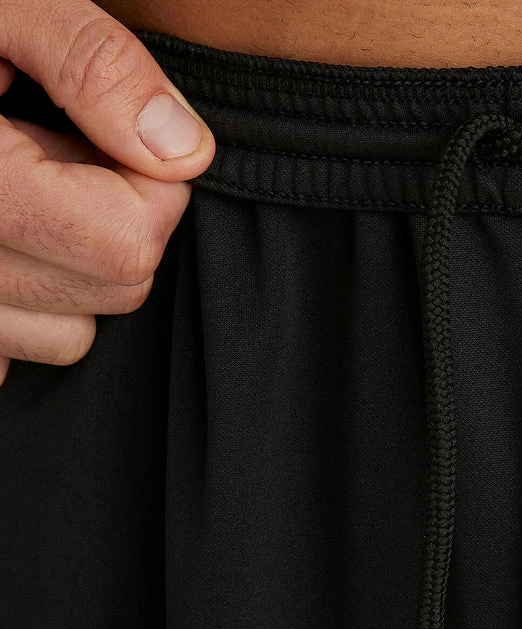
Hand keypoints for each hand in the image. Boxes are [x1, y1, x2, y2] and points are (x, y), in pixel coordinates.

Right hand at [0, 0, 215, 386]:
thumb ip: (88, 60)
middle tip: (55, 145)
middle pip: (112, 291)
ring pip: (69, 335)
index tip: (114, 129)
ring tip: (15, 183)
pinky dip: (17, 301)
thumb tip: (182, 150)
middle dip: (116, 219)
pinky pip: (6, 355)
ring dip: (70, 266)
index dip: (149, 182)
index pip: (125, 244)